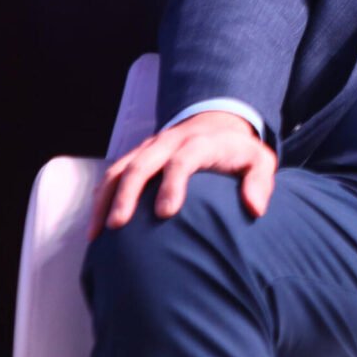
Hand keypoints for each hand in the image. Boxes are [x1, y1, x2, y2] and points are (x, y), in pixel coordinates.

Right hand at [88, 111, 275, 239]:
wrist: (218, 122)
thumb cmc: (238, 151)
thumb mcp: (259, 161)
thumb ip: (260, 182)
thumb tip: (255, 208)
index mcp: (200, 143)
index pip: (182, 160)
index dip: (172, 185)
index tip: (165, 213)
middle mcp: (170, 143)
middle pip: (142, 164)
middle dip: (127, 194)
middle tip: (118, 226)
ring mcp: (149, 149)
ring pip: (119, 169)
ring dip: (106, 199)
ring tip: (97, 234)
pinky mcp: (136, 156)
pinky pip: (111, 174)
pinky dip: (100, 198)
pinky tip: (95, 227)